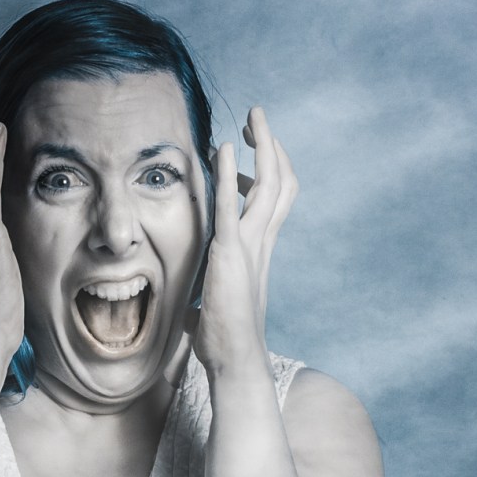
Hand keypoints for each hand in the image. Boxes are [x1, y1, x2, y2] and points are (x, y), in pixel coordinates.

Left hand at [191, 106, 298, 377]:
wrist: (234, 361)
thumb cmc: (224, 341)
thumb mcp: (214, 305)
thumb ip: (208, 297)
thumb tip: (193, 310)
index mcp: (259, 251)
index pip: (275, 199)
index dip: (270, 171)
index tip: (251, 152)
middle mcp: (261, 243)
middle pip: (282, 183)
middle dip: (273, 147)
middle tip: (259, 120)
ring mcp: (249, 246)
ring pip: (269, 184)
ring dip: (264, 146)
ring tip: (255, 116)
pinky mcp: (230, 252)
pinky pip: (231, 204)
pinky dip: (229, 173)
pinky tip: (224, 147)